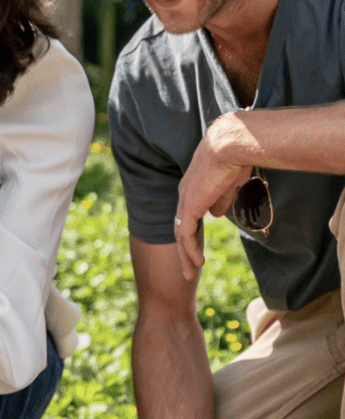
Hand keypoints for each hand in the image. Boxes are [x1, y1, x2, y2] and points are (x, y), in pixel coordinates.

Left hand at [174, 126, 251, 282]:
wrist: (230, 144)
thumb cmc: (235, 157)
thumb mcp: (229, 183)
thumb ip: (221, 199)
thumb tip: (216, 215)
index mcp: (193, 186)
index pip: (189, 214)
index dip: (193, 231)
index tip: (197, 247)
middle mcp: (185, 194)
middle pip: (182, 227)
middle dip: (184, 248)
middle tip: (188, 267)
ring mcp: (186, 200)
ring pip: (181, 235)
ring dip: (185, 256)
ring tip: (190, 274)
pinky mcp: (190, 207)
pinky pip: (187, 235)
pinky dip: (190, 251)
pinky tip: (197, 263)